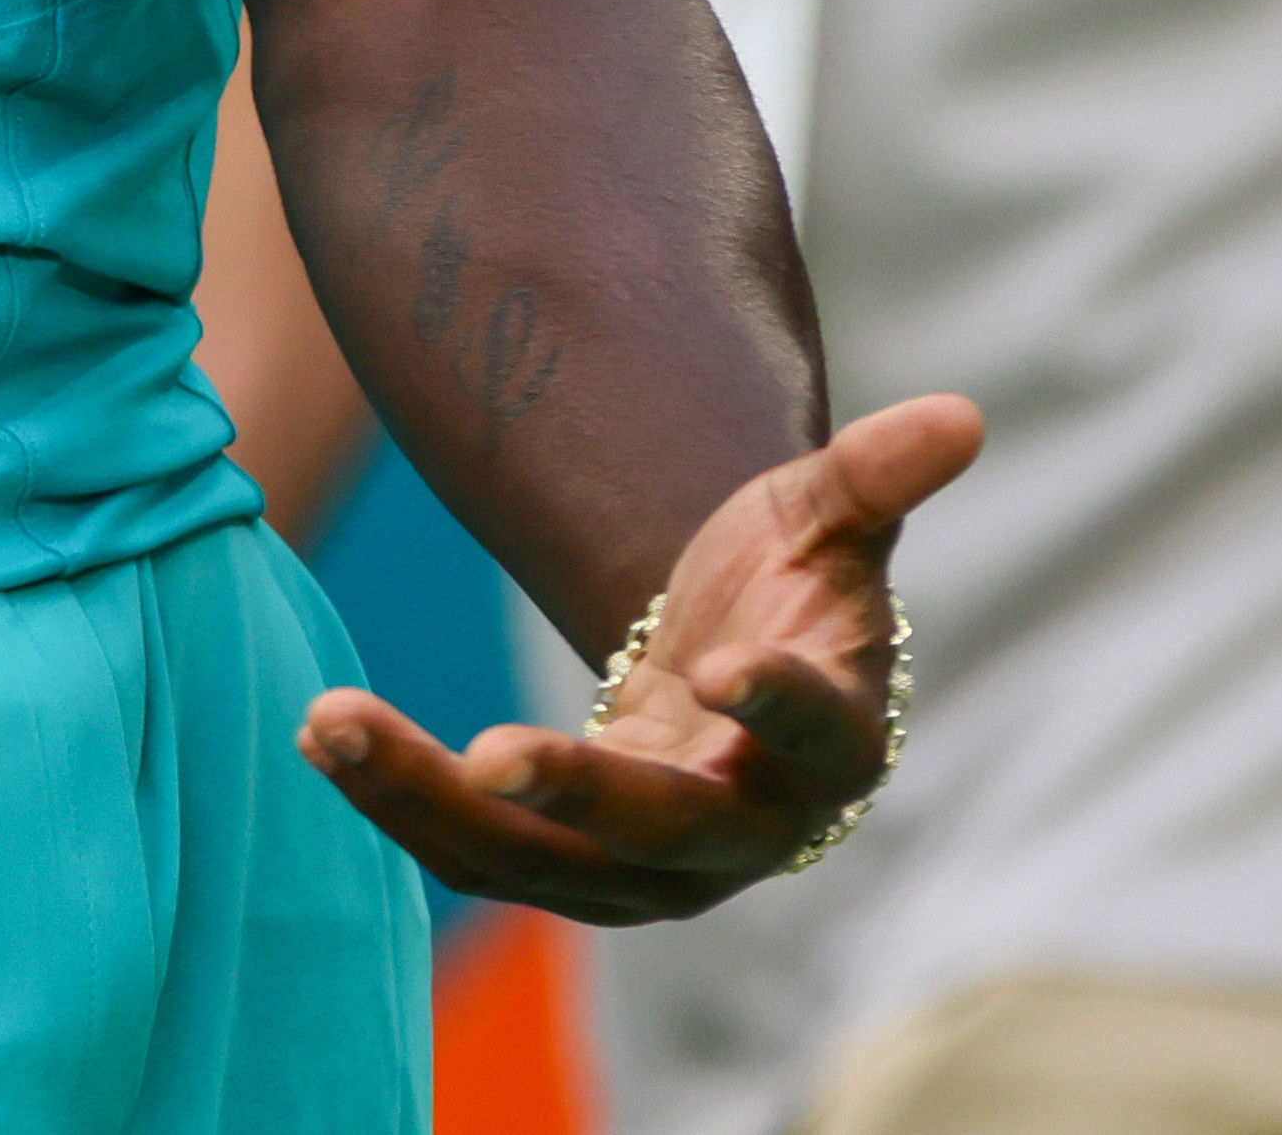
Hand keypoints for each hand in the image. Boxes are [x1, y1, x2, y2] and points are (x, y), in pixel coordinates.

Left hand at [296, 393, 984, 923]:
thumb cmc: (787, 594)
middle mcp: (746, 828)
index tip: (721, 666)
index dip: (778, 702)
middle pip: (661, 830)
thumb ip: (876, 477)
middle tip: (486, 749)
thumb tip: (963, 411)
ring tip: (328, 719)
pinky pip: (480, 853)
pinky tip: (319, 734)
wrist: (731, 684)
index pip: (815, 734)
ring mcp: (653, 869)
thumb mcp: (824, 523)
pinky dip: (401, 804)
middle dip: (576, 794)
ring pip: (539, 860)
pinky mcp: (570, 871)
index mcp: (831, 743)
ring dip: (431, 801)